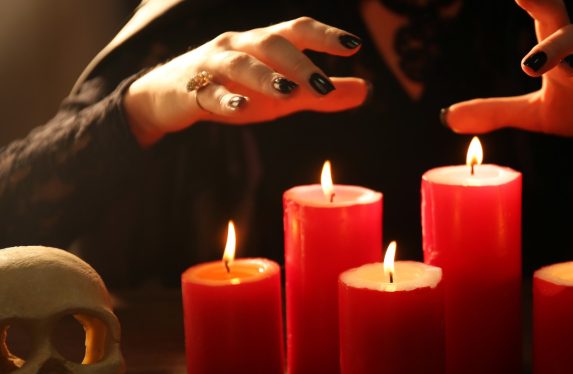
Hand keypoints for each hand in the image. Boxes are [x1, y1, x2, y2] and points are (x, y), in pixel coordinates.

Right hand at [124, 17, 367, 146]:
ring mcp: (213, 65)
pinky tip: (241, 108)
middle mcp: (240, 46)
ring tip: (288, 93)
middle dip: (299, 62)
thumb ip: (321, 95)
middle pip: (271, 43)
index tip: (354, 46)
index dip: (325, 35)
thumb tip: (366, 91)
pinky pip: (208, 92)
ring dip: (265, 76)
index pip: (297, 30)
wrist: (170, 97)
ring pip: (240, 63)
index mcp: (265, 43)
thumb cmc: (237, 89)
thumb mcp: (283, 94)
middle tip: (324, 85)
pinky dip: (225, 99)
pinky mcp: (192, 89)